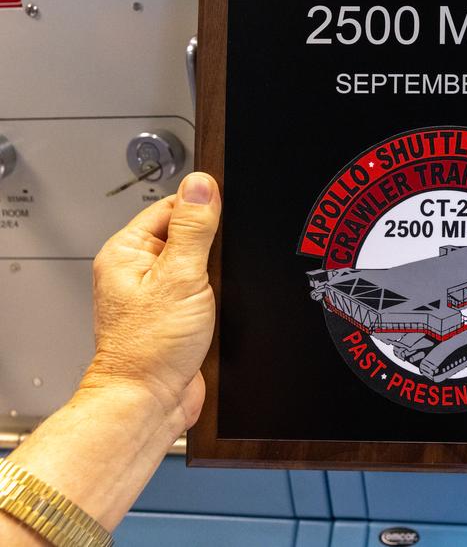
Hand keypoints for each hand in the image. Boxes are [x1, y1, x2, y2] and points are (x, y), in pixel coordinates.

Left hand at [81, 172, 221, 428]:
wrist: (150, 401)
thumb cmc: (150, 348)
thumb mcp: (181, 276)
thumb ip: (194, 227)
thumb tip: (202, 183)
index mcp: (127, 250)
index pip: (172, 206)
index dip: (203, 211)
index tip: (221, 225)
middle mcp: (137, 269)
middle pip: (188, 233)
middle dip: (213, 246)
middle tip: (213, 269)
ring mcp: (155, 292)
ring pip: (199, 262)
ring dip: (215, 273)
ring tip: (212, 292)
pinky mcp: (173, 313)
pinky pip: (202, 288)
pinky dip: (215, 293)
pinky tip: (217, 305)